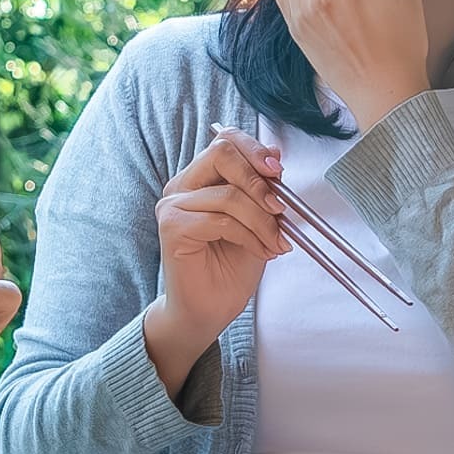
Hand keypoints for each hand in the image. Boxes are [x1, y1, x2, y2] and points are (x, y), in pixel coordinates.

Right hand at [141, 131, 288, 396]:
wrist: (208, 311)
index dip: (254, 150)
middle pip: (221, 154)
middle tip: (280, 209)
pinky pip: (221, 220)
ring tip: (277, 244)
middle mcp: (181, 186)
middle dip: (259, 180)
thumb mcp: (258, 220)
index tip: (279, 170)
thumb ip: (262, 187)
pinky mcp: (173, 228)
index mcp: (199, 179)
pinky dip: (250, 236)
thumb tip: (275, 152)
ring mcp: (173, 206)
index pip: (224, 142)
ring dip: (262, 221)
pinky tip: (262, 252)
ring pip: (228, 194)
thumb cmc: (230, 268)